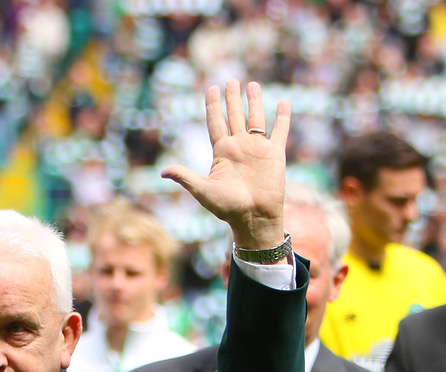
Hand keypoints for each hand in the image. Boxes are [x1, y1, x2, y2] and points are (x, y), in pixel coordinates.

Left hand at [161, 80, 289, 249]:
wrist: (254, 218)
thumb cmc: (228, 208)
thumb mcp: (203, 190)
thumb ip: (185, 177)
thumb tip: (163, 171)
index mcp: (222, 152)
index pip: (216, 122)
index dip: (213, 105)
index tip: (211, 88)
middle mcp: (240, 146)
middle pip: (235, 116)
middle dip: (232, 98)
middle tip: (231, 80)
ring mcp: (258, 149)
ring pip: (256, 119)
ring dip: (254, 101)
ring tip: (252, 84)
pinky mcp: (275, 154)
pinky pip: (280, 131)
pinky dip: (283, 117)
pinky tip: (283, 101)